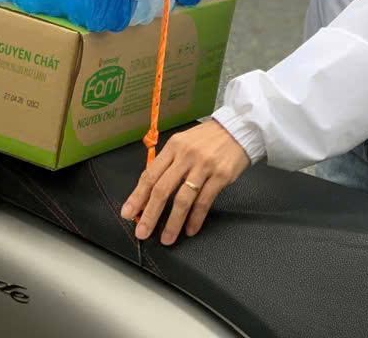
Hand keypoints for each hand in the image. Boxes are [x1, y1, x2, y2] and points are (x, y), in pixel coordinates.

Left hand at [121, 120, 250, 244]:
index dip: (138, 196)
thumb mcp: (184, 143)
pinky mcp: (221, 176)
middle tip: (142, 232)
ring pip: (183, 199)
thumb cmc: (208, 139)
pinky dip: (195, 218)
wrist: (239, 129)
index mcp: (173, 146)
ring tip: (166, 238)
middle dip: (150, 214)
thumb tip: (149, 191)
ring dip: (172, 222)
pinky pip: (204, 201)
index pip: (150, 175)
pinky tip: (190, 229)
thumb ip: (168, 163)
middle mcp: (186, 155)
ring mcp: (204, 166)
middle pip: (162, 189)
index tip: (128, 213)